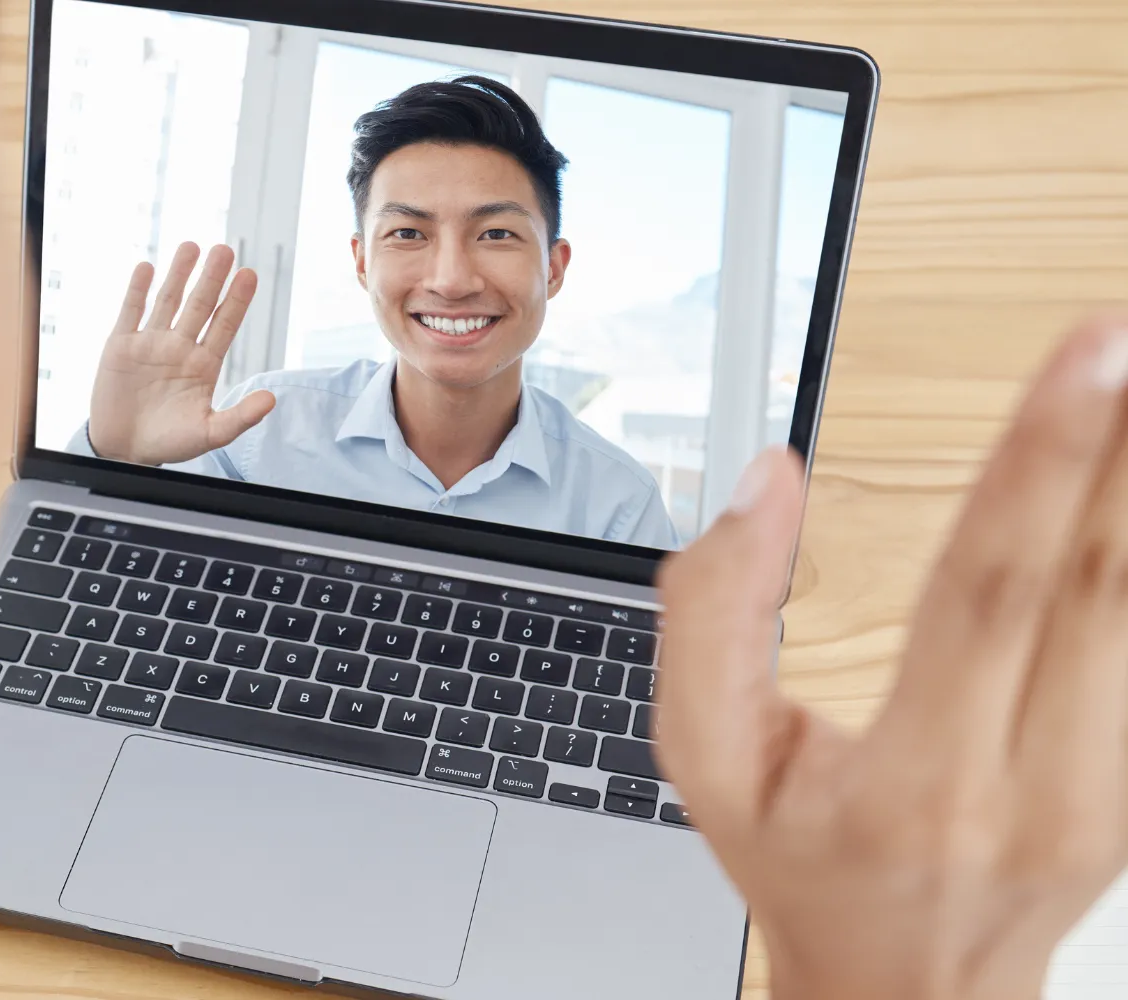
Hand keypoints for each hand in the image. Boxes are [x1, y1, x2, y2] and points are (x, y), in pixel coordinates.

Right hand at [87, 242, 274, 464]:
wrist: (124, 451)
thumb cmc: (169, 443)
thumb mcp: (209, 434)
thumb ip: (240, 418)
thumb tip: (271, 400)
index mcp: (203, 365)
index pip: (224, 325)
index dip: (236, 300)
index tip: (249, 275)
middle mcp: (179, 348)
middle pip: (199, 305)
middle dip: (211, 278)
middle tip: (225, 250)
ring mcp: (150, 344)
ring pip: (167, 301)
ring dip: (178, 274)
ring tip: (191, 247)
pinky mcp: (120, 347)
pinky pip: (130, 312)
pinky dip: (137, 290)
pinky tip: (147, 268)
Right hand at [656, 316, 1127, 999]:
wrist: (904, 987)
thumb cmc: (802, 870)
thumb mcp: (706, 762)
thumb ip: (713, 616)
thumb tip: (766, 483)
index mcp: (921, 780)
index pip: (992, 593)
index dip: (1041, 464)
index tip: (1088, 360)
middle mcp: (1038, 785)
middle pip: (1105, 587)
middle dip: (1126, 446)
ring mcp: (1107, 788)